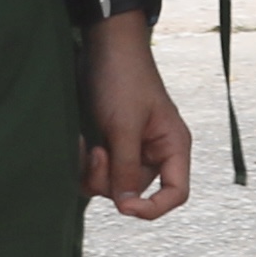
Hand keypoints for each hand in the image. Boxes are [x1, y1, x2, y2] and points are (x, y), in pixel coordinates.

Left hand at [82, 16, 192, 218]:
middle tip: (97, 154)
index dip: (153, 207)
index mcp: (172, 147)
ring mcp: (130, 150)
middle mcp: (154, 153)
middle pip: (135, 191)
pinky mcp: (109, 145)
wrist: (103, 49)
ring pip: (111, 184)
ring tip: (86, 145)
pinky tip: (79, 143)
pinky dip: (84, 164)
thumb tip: (125, 204)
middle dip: (110, 180)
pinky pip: (96, 172)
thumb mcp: (124, 126)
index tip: (124, 206)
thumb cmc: (123, 80)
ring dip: (93, 172)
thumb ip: (125, 167)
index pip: (176, 193)